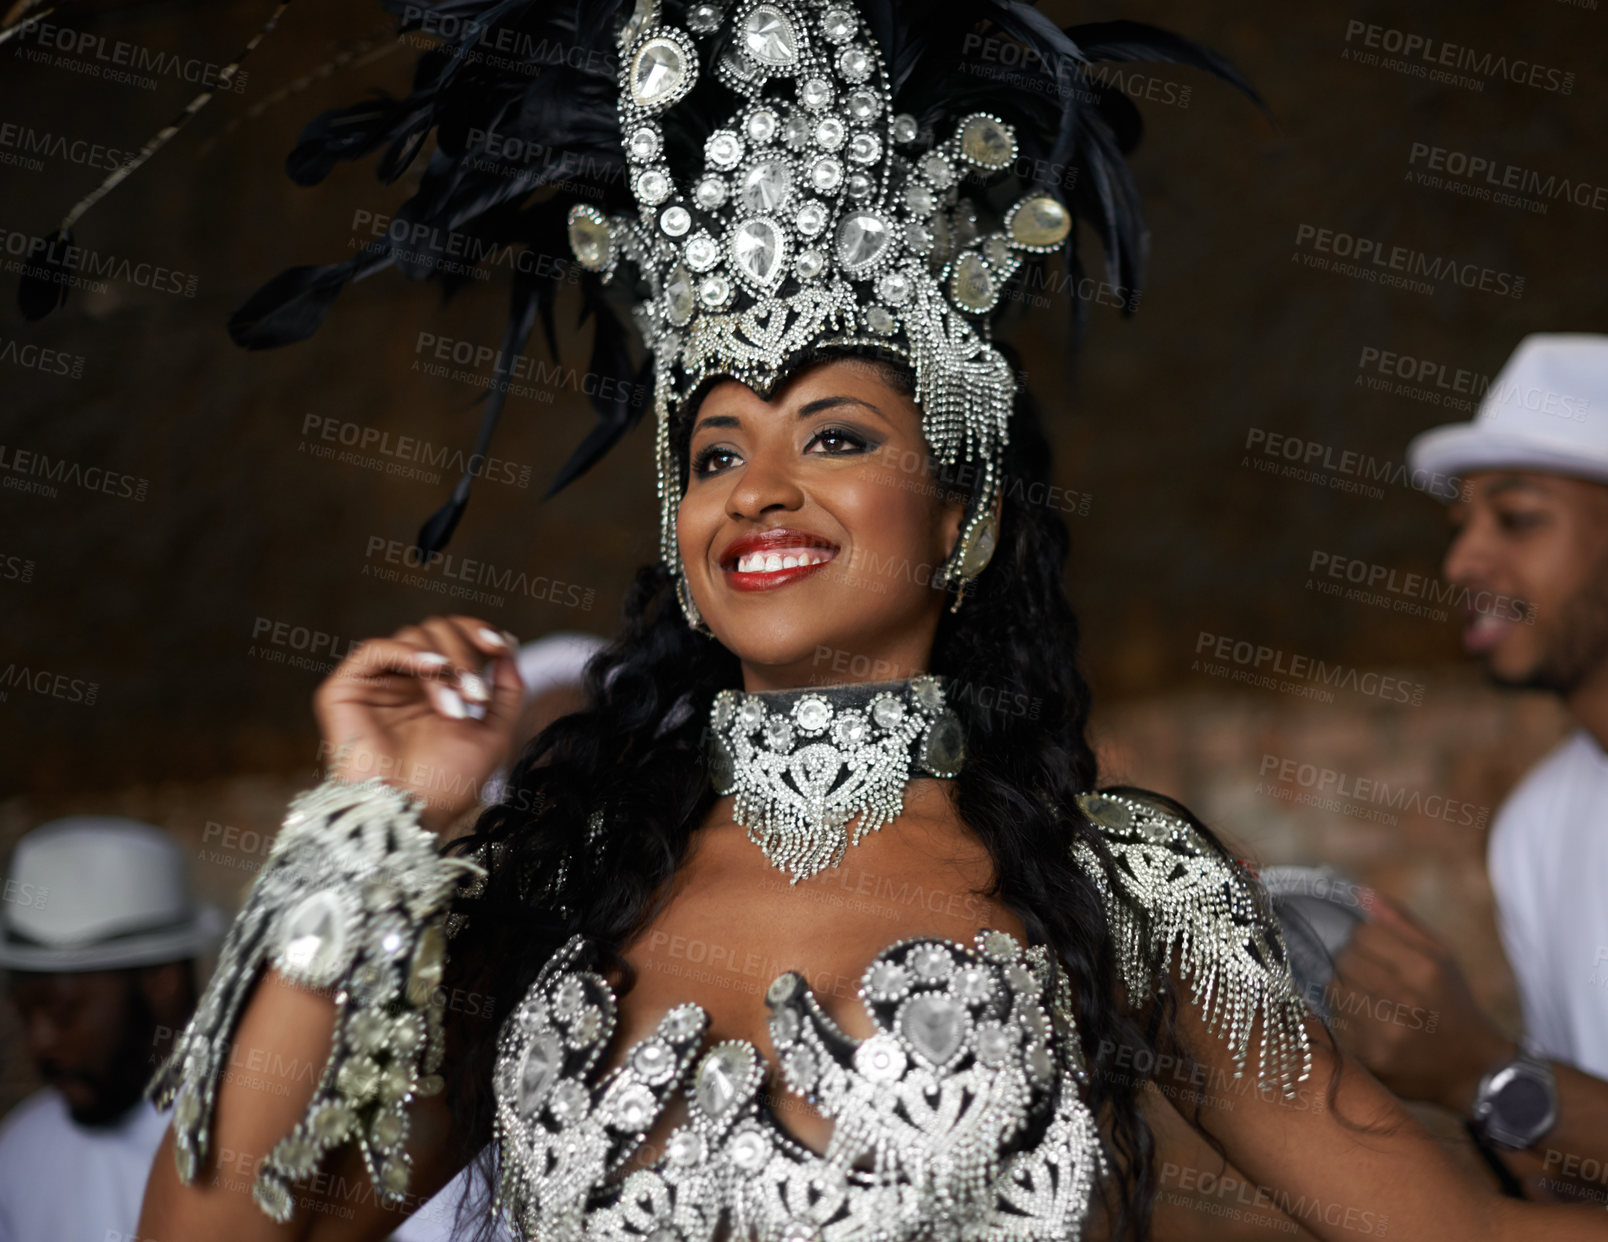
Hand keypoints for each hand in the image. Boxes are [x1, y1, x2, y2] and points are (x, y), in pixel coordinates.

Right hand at [313, 615, 524, 835]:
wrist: (410, 813)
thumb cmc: (448, 784)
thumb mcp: (494, 734)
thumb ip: (507, 692)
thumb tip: (509, 647)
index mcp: (433, 688)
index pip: (453, 637)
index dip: (477, 630)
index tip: (501, 645)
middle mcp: (402, 681)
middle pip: (436, 630)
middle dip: (465, 656)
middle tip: (475, 699)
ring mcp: (374, 683)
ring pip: (413, 635)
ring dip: (445, 664)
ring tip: (456, 706)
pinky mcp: (344, 690)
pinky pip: (376, 648)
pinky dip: (411, 652)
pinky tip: (434, 670)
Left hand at [1328, 891, 1515, 1112]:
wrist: (1472, 1068)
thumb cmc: (1453, 1003)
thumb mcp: (1442, 957)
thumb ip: (1401, 922)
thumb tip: (1359, 892)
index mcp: (1424, 969)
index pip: (1362, 933)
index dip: (1366, 939)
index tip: (1379, 953)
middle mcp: (1404, 1000)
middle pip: (1344, 959)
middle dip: (1354, 964)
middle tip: (1374, 978)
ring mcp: (1384, 1032)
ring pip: (1334, 988)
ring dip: (1347, 991)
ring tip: (1374, 1001)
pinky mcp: (1370, 1057)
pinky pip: (1335, 1020)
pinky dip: (1347, 1019)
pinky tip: (1371, 1025)